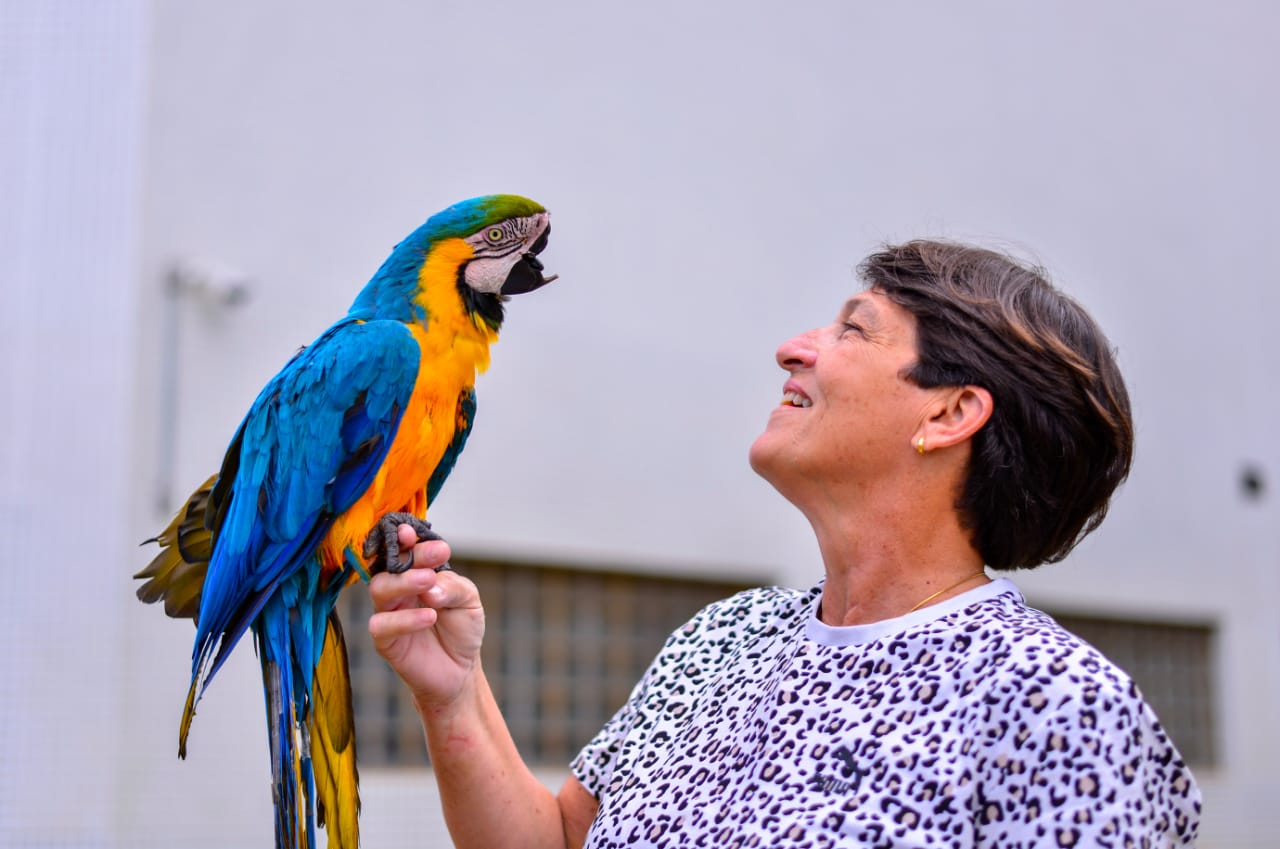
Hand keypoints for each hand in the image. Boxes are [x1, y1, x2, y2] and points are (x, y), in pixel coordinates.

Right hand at [367, 524, 484, 711]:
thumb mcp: (469, 601)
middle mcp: (398, 591)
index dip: (404, 539)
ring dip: (403, 582)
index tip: (412, 532)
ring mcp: (389, 614)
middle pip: (389, 566)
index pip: (405, 551)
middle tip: (437, 554)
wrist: (461, 670)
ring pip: (379, 589)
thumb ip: (453, 586)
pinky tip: (429, 616)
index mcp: (416, 574)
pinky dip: (405, 619)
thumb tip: (431, 584)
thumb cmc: (462, 629)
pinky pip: (382, 625)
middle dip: (411, 557)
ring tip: (428, 581)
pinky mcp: (385, 641)